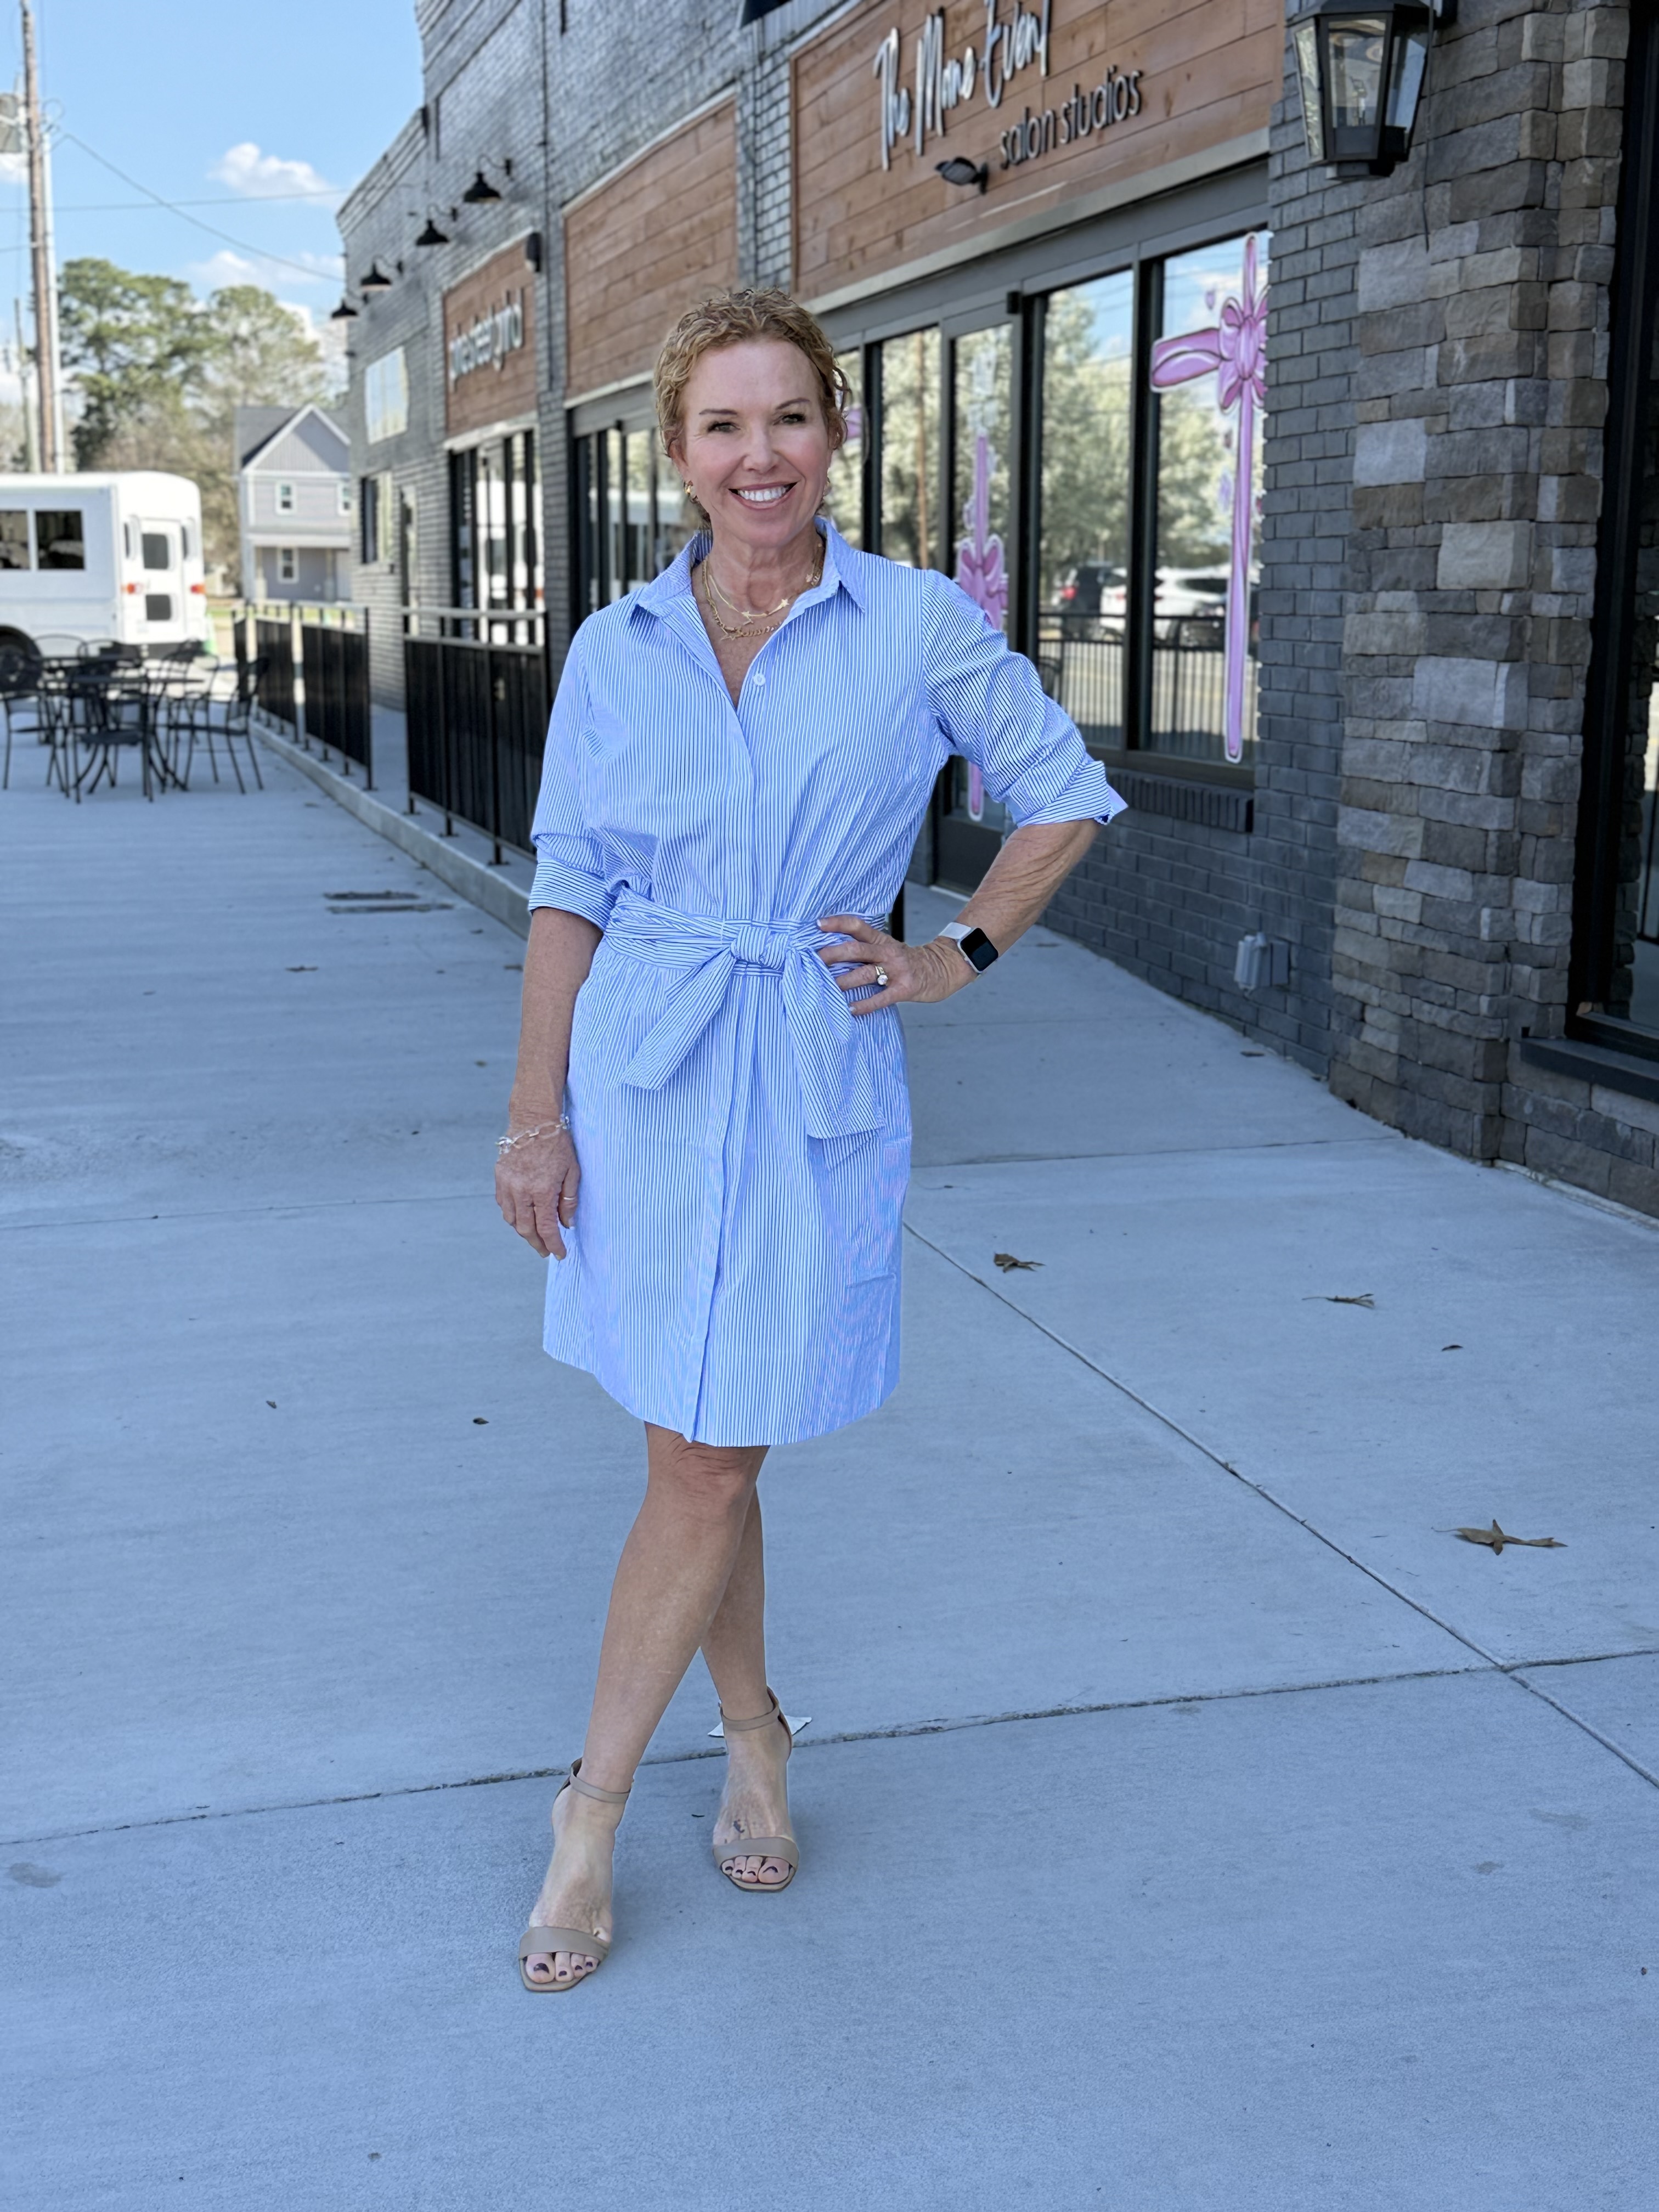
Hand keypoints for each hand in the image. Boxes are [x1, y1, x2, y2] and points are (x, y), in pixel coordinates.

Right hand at [495, 1125, 579, 1258]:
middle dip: (537, 1244)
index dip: (553, 1244)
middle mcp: (521, 1190)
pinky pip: (503, 1204)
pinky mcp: (499, 1177)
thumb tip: (566, 1224)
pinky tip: (522, 1217)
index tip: (560, 1254)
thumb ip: (569, 1200)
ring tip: (535, 1237)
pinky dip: (513, 1215)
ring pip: (511, 1219)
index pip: (546, 1228)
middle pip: (526, 1229)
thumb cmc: (557, 1143)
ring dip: (523, 1231)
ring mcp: (507, 1184)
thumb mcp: (573, 1171)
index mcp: (542, 1190)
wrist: (534, 1120)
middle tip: (546, 1251)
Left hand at [814, 914, 973, 1014]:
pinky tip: (850, 1010)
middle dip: (832, 954)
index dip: (838, 923)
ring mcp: (897, 970)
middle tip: (812, 960)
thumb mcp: (889, 948)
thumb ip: (867, 949)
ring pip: (865, 974)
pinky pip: (881, 998)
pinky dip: (864, 1004)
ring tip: (824, 988)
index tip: (818, 924)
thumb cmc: (909, 961)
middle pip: (856, 950)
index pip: (858, 926)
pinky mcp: (905, 988)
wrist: (943, 969)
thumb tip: (834, 953)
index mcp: (882, 940)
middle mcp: (888, 952)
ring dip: (843, 982)